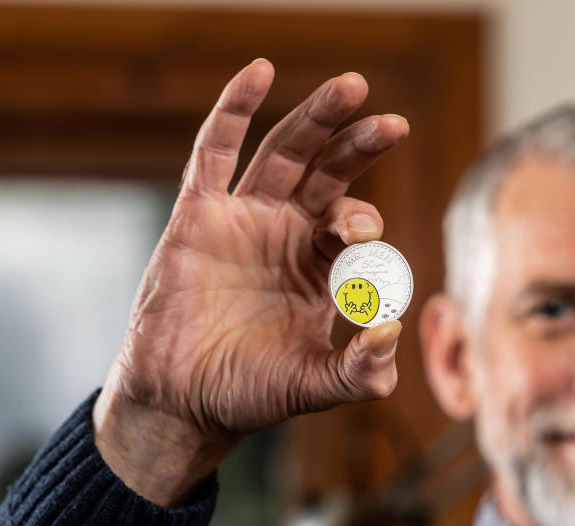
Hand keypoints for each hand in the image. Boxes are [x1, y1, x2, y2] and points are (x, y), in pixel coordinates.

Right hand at [92, 59, 408, 505]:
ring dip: (317, 118)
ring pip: (284, 153)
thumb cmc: (249, 393)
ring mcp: (243, 221)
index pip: (354, 225)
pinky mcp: (197, 217)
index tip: (368, 240)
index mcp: (319, 268)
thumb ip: (362, 370)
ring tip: (351, 87)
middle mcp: (286, 235)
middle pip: (328, 173)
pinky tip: (258, 72)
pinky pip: (214, 153)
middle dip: (360, 146)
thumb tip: (393, 331)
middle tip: (393, 125)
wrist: (181, 404)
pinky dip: (234, 110)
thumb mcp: (315, 384)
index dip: (366, 224)